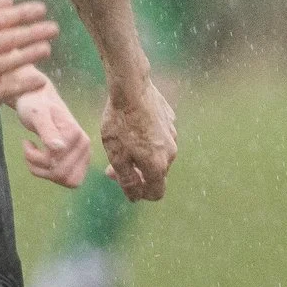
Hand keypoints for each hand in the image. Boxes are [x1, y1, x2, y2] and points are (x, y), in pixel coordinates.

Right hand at [0, 0, 58, 131]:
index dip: (20, 14)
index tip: (41, 9)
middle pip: (4, 40)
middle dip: (30, 33)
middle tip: (53, 28)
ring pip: (4, 63)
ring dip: (27, 55)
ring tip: (47, 48)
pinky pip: (5, 89)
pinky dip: (23, 85)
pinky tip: (39, 80)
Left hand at [10, 79, 89, 187]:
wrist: (37, 99)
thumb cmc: (35, 104)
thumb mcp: (37, 114)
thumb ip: (47, 130)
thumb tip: (59, 149)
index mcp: (76, 135)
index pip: (57, 164)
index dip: (38, 158)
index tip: (27, 141)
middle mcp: (84, 146)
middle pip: (61, 175)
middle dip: (38, 165)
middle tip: (28, 148)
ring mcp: (83, 154)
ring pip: (63, 179)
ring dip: (41, 170)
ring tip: (31, 151)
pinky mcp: (77, 160)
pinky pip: (64, 179)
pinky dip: (46, 172)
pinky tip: (36, 158)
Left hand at [100, 78, 176, 201]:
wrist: (132, 88)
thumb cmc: (120, 123)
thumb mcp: (117, 157)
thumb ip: (127, 180)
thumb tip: (135, 198)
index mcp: (158, 165)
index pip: (156, 193)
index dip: (141, 194)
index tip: (126, 185)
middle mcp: (171, 153)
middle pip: (156, 174)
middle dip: (137, 174)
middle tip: (113, 167)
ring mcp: (173, 135)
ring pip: (158, 155)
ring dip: (142, 157)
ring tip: (121, 145)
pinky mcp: (170, 120)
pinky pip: (160, 137)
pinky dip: (147, 139)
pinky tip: (132, 127)